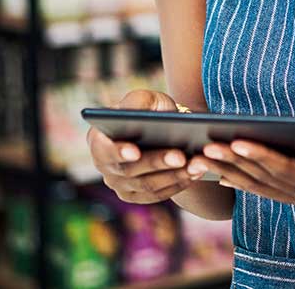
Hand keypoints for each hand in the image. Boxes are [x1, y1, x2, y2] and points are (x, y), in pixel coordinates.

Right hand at [87, 89, 216, 203]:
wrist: (161, 128)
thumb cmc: (149, 110)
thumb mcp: (144, 99)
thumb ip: (138, 102)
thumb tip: (137, 113)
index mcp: (98, 139)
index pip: (104, 149)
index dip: (118, 152)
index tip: (135, 152)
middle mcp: (104, 166)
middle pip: (129, 171)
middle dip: (157, 163)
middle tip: (181, 156)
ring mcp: (119, 184)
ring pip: (146, 186)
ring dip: (173, 176)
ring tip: (195, 165)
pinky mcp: (136, 195)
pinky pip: (156, 195)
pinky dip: (176, 185)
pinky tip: (194, 174)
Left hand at [201, 141, 294, 261]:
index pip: (290, 171)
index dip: (265, 157)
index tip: (241, 142)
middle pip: (266, 177)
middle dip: (236, 161)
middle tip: (207, 146)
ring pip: (260, 184)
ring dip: (230, 170)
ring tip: (202, 155)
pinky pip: (265, 188)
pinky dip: (241, 179)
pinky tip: (221, 170)